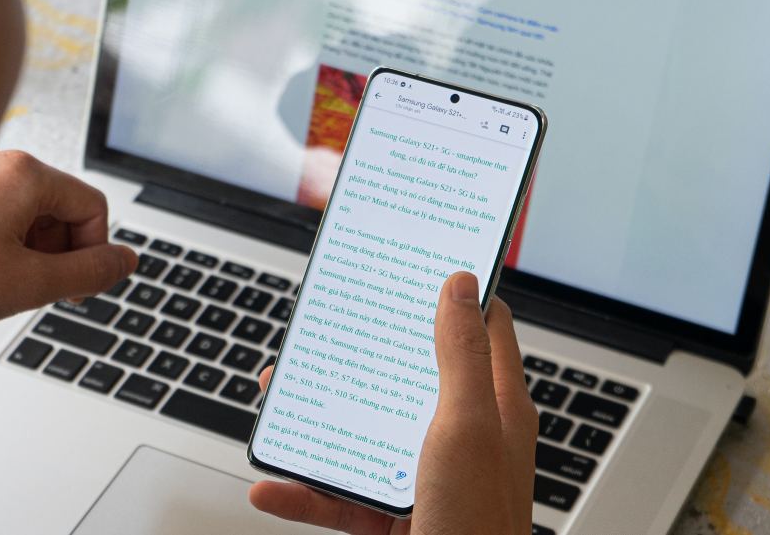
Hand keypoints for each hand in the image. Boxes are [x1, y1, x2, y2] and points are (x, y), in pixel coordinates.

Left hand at [0, 150, 137, 330]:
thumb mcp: (31, 284)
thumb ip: (90, 272)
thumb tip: (127, 261)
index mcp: (25, 173)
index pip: (93, 206)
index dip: (93, 251)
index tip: (73, 286)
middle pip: (60, 205)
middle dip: (58, 250)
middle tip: (34, 288)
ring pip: (27, 209)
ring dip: (28, 247)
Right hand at [249, 272, 537, 534]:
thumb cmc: (476, 528)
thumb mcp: (467, 429)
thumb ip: (460, 356)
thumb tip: (461, 284)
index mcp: (496, 407)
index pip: (484, 327)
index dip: (455, 289)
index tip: (415, 261)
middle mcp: (464, 437)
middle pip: (410, 375)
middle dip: (366, 352)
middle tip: (328, 325)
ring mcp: (429, 478)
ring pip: (368, 433)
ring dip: (320, 419)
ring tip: (278, 399)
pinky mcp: (399, 518)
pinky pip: (345, 496)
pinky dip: (307, 492)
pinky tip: (273, 487)